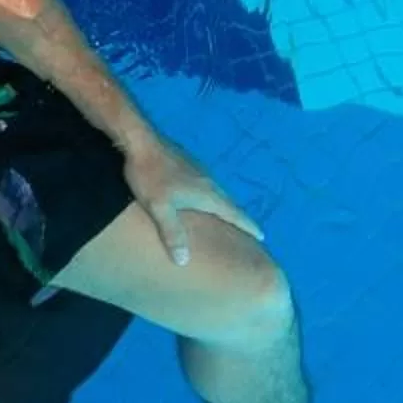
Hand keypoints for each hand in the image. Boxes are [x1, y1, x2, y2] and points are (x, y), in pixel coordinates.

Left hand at [123, 136, 262, 266]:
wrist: (139, 141)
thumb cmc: (150, 176)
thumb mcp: (159, 208)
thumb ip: (172, 233)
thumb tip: (183, 261)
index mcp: (207, 193)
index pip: (234, 213)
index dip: (248, 226)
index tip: (262, 236)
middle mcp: (209, 181)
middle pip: (229, 203)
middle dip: (239, 218)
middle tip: (247, 232)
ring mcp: (199, 171)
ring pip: (217, 194)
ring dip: (225, 207)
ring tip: (226, 219)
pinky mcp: (188, 164)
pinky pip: (206, 186)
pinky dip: (211, 198)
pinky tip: (202, 200)